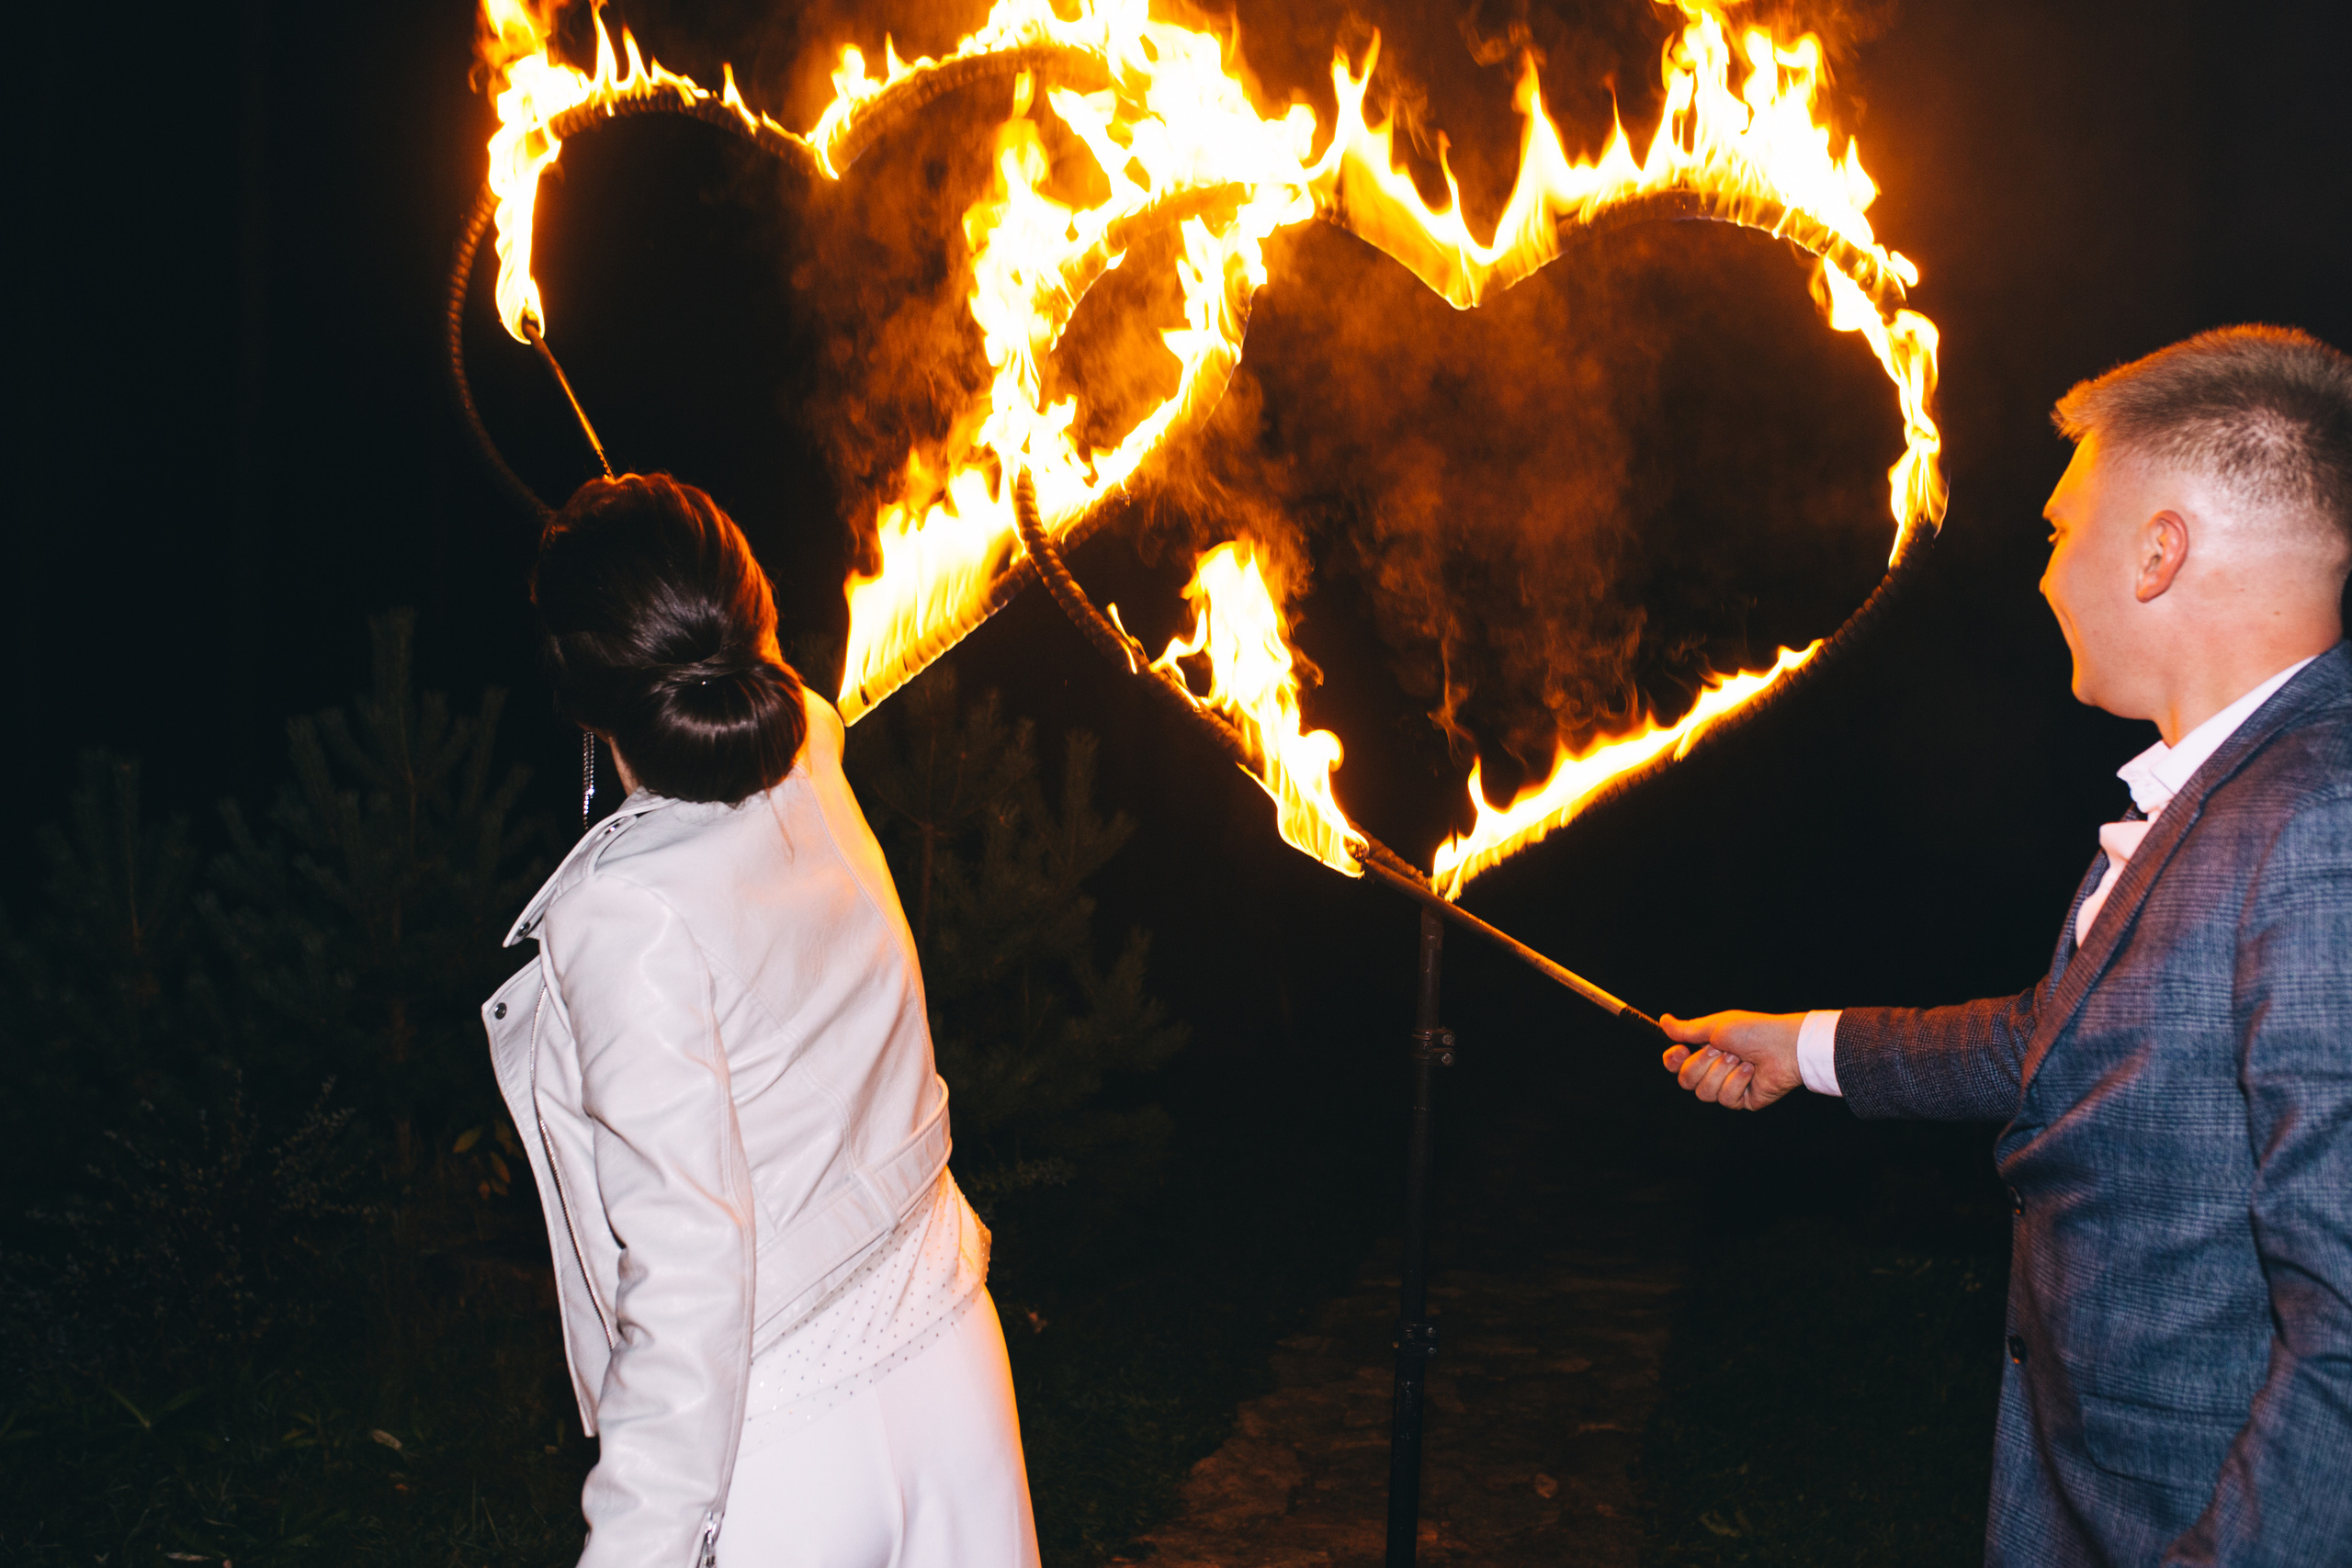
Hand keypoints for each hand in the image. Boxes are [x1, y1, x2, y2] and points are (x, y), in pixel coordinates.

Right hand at [1658, 1011, 1806, 1110]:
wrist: (1784, 1046)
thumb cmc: (1753, 1031)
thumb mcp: (1715, 1026)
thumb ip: (1686, 1029)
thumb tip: (1662, 1021)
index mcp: (1706, 1051)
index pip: (1676, 1065)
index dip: (1673, 1061)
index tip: (1679, 1051)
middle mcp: (1714, 1070)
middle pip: (1686, 1081)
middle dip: (1702, 1064)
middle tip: (1722, 1049)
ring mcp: (1727, 1087)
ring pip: (1704, 1093)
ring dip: (1722, 1072)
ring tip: (1741, 1059)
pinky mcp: (1742, 1100)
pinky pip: (1726, 1098)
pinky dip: (1737, 1082)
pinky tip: (1751, 1071)